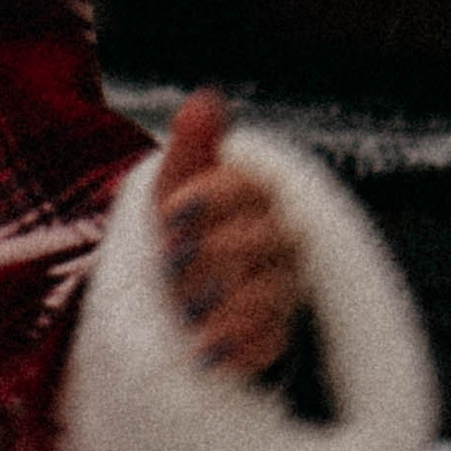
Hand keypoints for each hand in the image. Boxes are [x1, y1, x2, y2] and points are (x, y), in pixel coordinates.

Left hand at [157, 90, 305, 381]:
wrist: (173, 293)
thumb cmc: (177, 228)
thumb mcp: (172, 186)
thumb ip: (192, 146)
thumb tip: (204, 97)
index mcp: (254, 195)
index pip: (248, 188)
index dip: (211, 198)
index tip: (170, 211)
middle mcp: (277, 241)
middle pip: (263, 241)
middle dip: (215, 251)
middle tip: (172, 262)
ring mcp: (280, 289)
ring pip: (271, 294)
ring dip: (226, 304)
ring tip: (185, 313)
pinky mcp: (274, 334)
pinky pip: (270, 342)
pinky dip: (238, 348)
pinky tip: (206, 352)